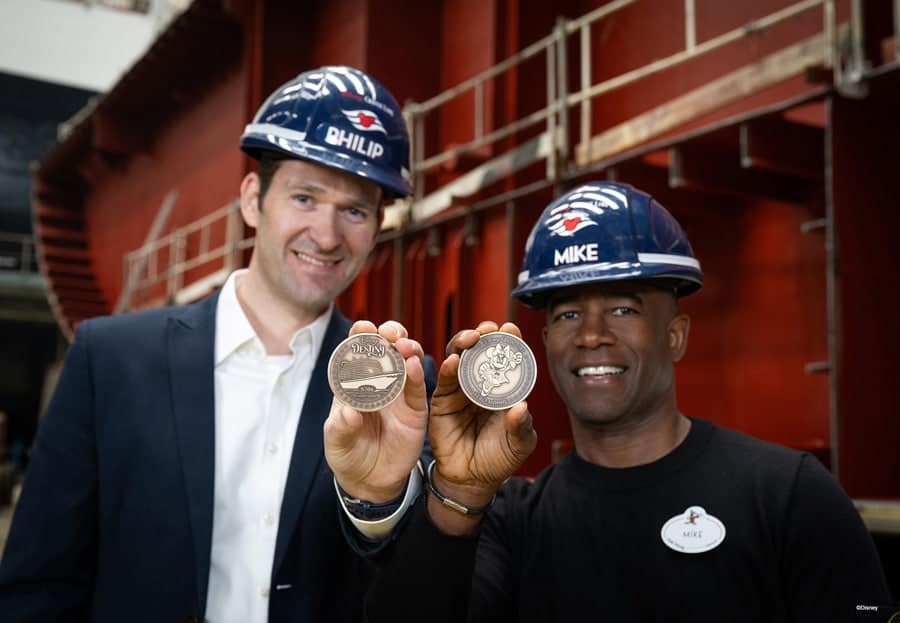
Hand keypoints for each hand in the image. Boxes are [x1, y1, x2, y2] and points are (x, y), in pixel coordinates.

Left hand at [324, 320, 427, 502]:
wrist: (370, 481)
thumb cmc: (347, 454)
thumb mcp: (336, 442)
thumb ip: (341, 427)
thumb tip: (349, 413)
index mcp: (353, 383)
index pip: (356, 351)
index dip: (360, 336)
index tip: (363, 328)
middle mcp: (378, 382)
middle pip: (386, 348)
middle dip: (389, 334)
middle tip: (389, 334)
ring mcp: (398, 393)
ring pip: (407, 361)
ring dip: (407, 349)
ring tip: (404, 346)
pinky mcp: (415, 408)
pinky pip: (418, 387)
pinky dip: (417, 374)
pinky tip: (414, 365)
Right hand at [427, 321, 536, 532]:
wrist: (472, 480)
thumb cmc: (499, 459)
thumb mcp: (519, 444)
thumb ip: (521, 427)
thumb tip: (522, 408)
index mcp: (503, 389)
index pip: (506, 359)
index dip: (508, 342)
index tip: (511, 328)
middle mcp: (481, 384)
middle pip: (480, 352)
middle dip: (484, 335)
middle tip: (489, 328)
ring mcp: (460, 390)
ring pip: (459, 359)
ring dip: (463, 344)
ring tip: (471, 338)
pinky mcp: (442, 401)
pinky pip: (443, 381)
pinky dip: (447, 368)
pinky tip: (453, 361)